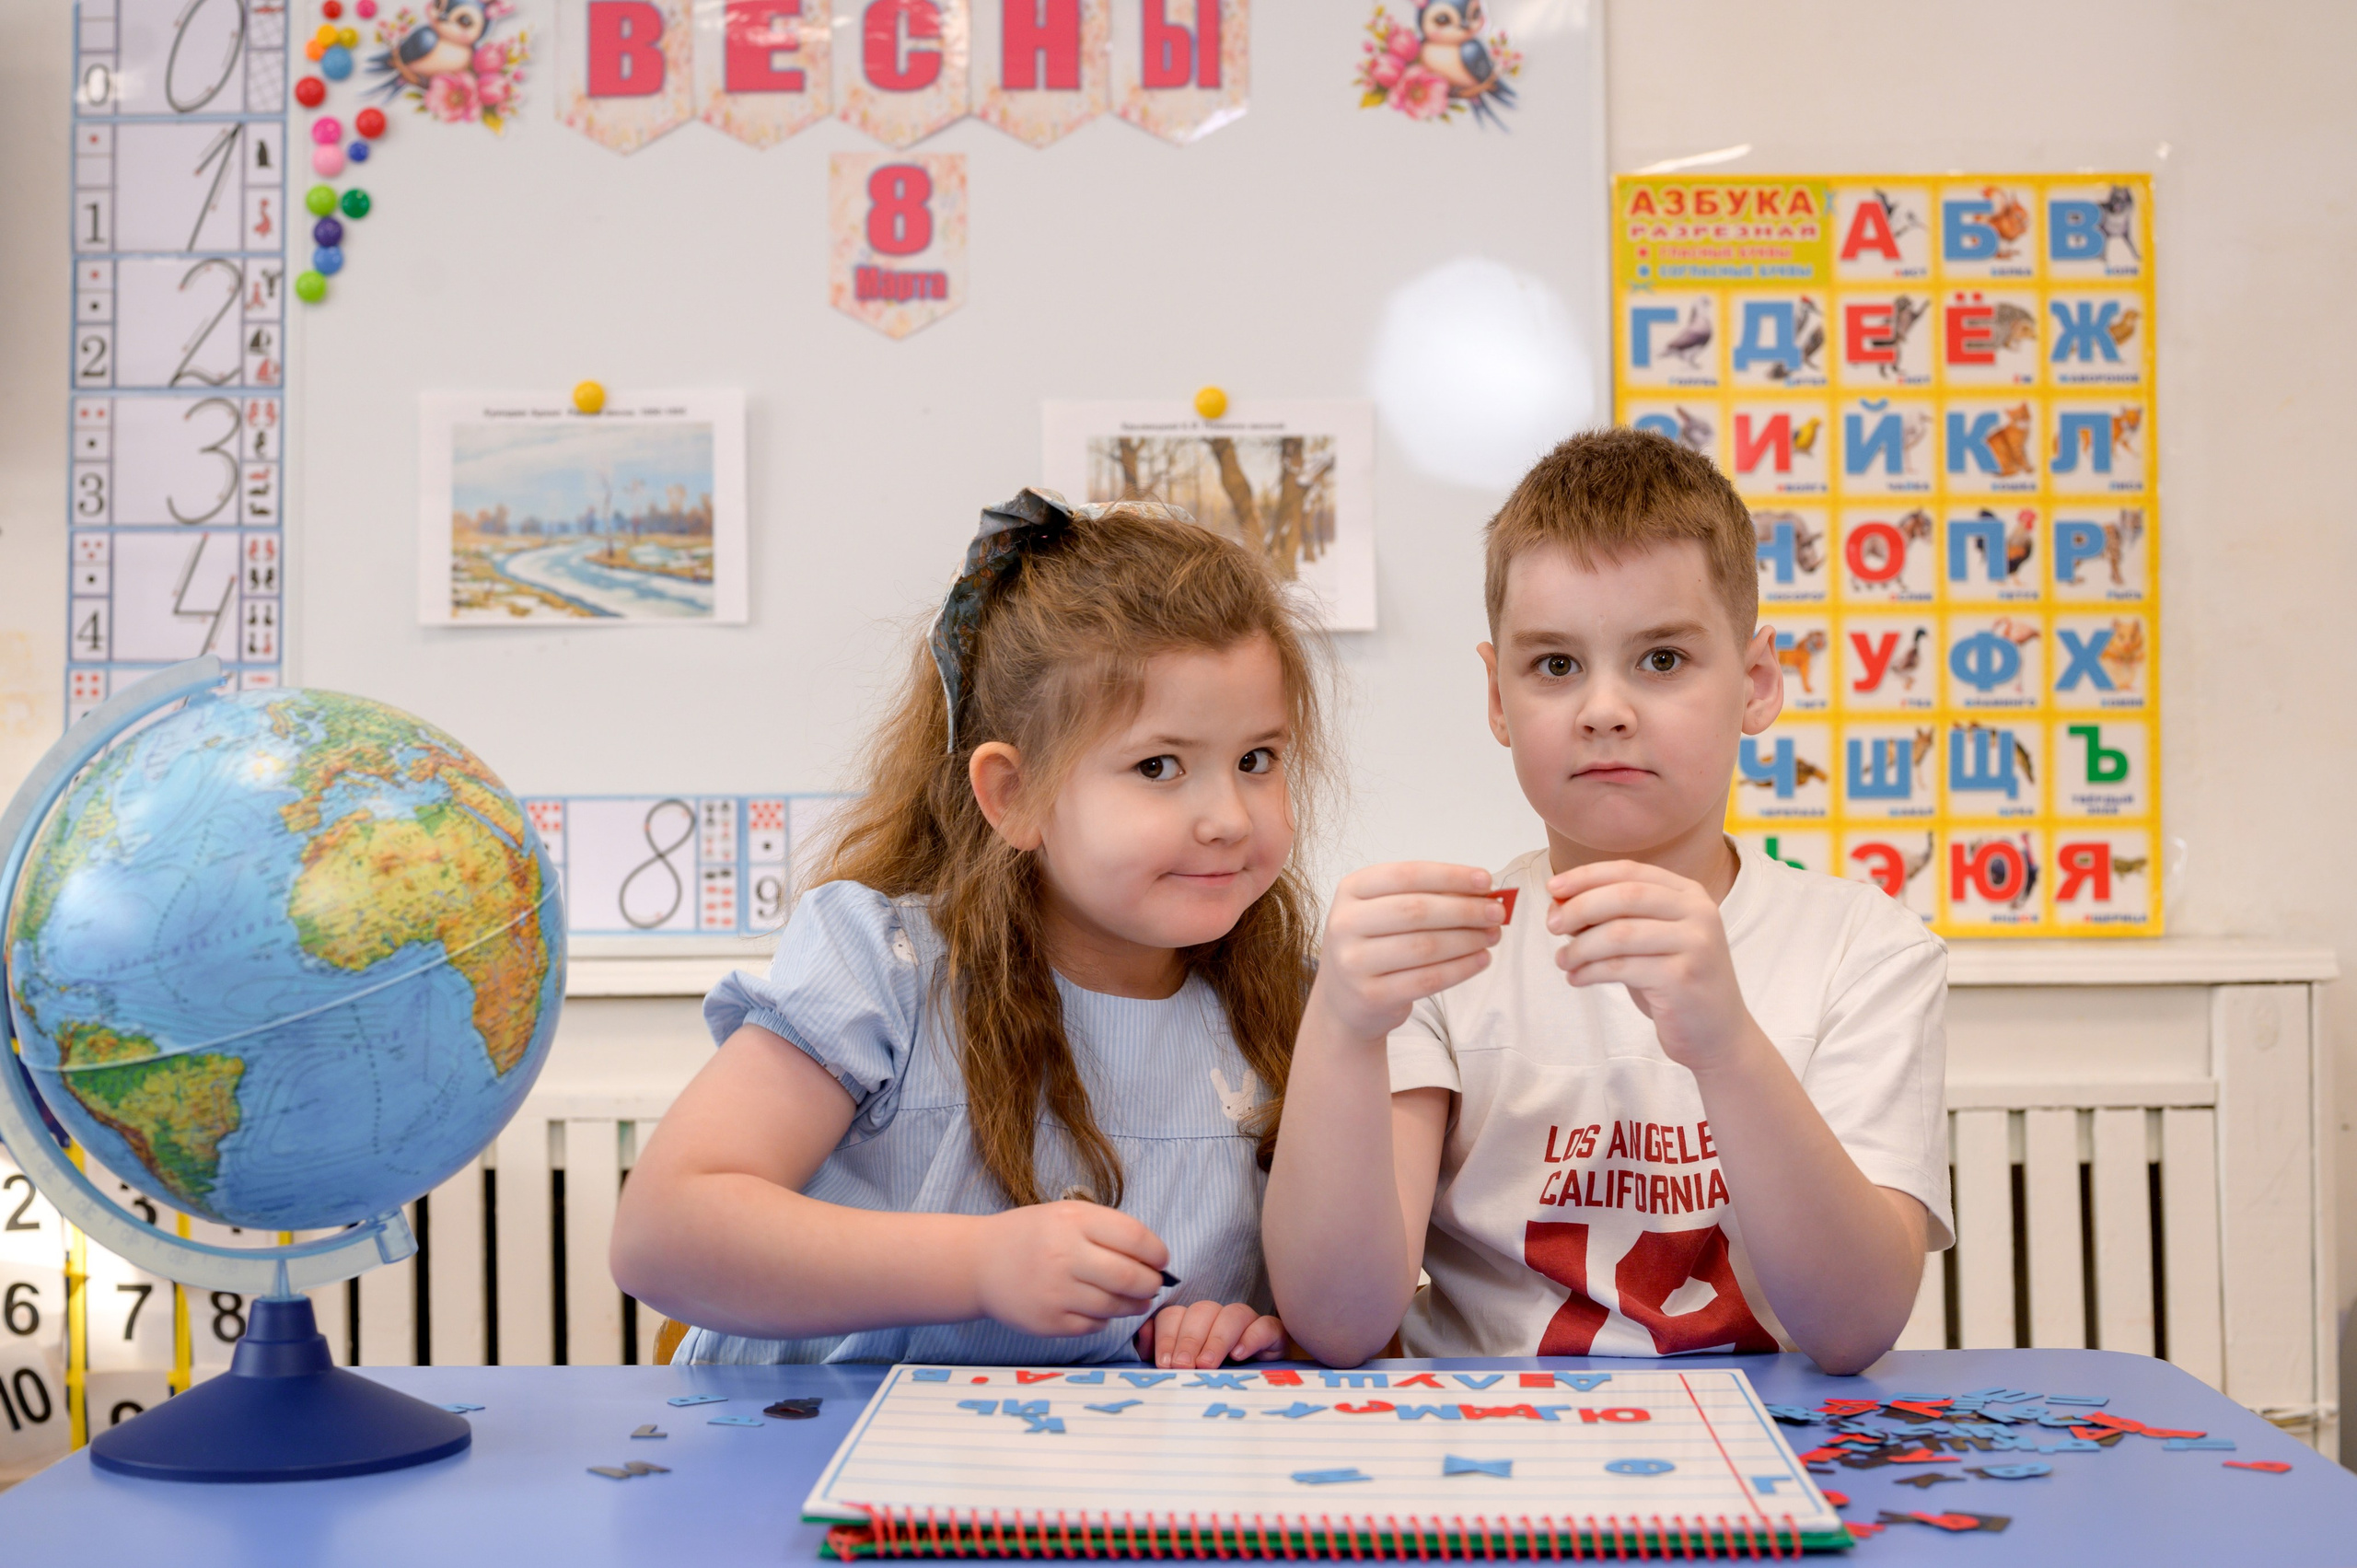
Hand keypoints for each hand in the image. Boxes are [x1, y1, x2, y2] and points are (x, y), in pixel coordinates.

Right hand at [971, 1201, 1166, 1337]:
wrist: (979, 1263)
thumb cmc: (1031, 1236)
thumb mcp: (1066, 1215)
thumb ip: (1108, 1231)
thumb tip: (1155, 1259)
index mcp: (1072, 1221)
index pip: (1135, 1237)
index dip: (1157, 1252)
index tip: (1161, 1259)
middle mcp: (1064, 1255)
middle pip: (1131, 1277)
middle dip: (1151, 1283)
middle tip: (1153, 1283)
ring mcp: (1056, 1292)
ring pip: (1116, 1305)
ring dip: (1135, 1304)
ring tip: (1135, 1298)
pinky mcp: (1049, 1322)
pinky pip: (1095, 1325)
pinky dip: (1105, 1318)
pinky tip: (1100, 1306)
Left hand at [1135, 1301, 1286, 1367]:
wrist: (1255, 1396)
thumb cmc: (1213, 1382)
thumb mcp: (1182, 1372)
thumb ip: (1159, 1354)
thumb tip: (1142, 1337)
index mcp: (1193, 1324)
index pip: (1175, 1314)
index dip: (1167, 1336)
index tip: (1164, 1363)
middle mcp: (1219, 1318)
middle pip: (1202, 1311)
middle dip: (1189, 1339)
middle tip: (1183, 1366)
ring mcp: (1248, 1323)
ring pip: (1233, 1313)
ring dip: (1216, 1338)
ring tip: (1207, 1364)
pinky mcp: (1273, 1334)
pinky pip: (1265, 1326)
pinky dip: (1251, 1338)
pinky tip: (1239, 1355)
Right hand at [1308, 862, 1503, 1039]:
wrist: (1344, 999)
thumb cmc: (1374, 945)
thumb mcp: (1385, 911)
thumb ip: (1426, 897)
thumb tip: (1482, 894)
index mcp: (1351, 890)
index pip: (1406, 875)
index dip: (1449, 876)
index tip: (1486, 881)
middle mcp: (1345, 923)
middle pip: (1416, 910)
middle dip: (1464, 910)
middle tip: (1497, 912)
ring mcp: (1353, 962)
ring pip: (1425, 947)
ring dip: (1467, 939)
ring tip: (1492, 935)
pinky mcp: (1371, 995)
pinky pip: (1427, 980)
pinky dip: (1461, 969)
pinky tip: (1481, 960)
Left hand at [1545, 861, 1756, 1071]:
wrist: (1717, 1033)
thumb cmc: (1673, 982)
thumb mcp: (1646, 941)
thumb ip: (1611, 918)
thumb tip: (1558, 902)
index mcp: (1688, 894)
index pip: (1630, 871)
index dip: (1587, 876)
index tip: (1553, 886)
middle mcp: (1698, 912)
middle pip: (1624, 896)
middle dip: (1579, 908)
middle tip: (1552, 926)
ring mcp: (1695, 944)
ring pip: (1619, 933)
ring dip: (1580, 946)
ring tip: (1563, 960)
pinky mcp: (1683, 977)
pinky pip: (1621, 967)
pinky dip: (1590, 971)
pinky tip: (1577, 978)